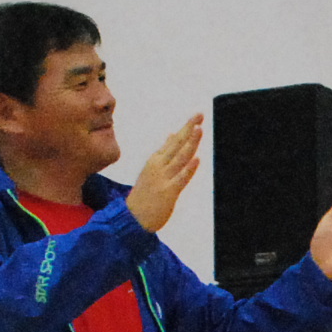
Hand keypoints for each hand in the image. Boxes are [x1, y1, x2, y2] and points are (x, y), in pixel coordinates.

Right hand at [124, 116, 203, 232]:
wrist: (132, 217)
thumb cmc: (145, 193)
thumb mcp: (152, 168)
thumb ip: (165, 152)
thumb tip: (172, 134)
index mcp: (156, 160)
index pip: (174, 140)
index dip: (186, 128)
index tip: (197, 116)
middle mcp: (159, 166)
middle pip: (177, 144)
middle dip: (189, 129)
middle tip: (199, 114)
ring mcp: (163, 178)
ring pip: (180, 158)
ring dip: (190, 143)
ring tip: (199, 130)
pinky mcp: (168, 192)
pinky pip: (180, 179)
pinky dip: (189, 168)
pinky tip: (196, 159)